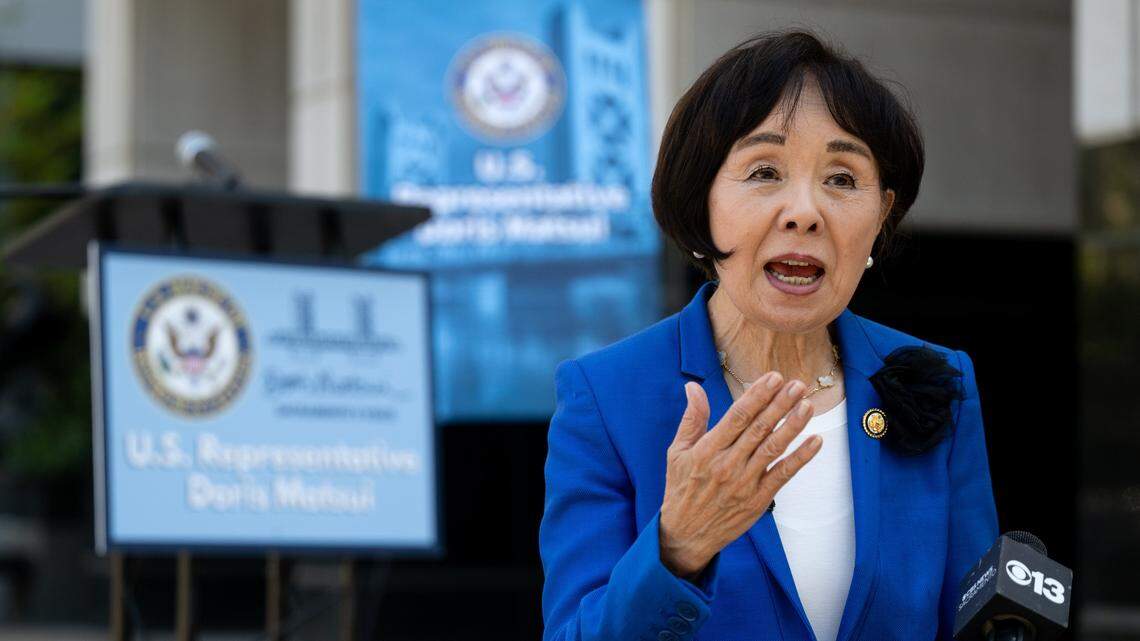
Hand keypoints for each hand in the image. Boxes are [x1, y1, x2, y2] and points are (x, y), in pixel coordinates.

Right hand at [658, 374, 821, 578]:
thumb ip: (691, 419)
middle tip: (798, 385)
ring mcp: (745, 483)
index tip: (774, 377)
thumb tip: (693, 387)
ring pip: (773, 449)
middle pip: (758, 429)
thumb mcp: (677, 452)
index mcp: (707, 450)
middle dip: (780, 404)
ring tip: (807, 405)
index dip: (757, 395)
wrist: (685, 535)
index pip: (737, 416)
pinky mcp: (758, 500)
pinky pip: (783, 475)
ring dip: (792, 426)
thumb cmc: (680, 489)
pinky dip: (801, 458)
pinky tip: (815, 441)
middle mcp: (727, 465)